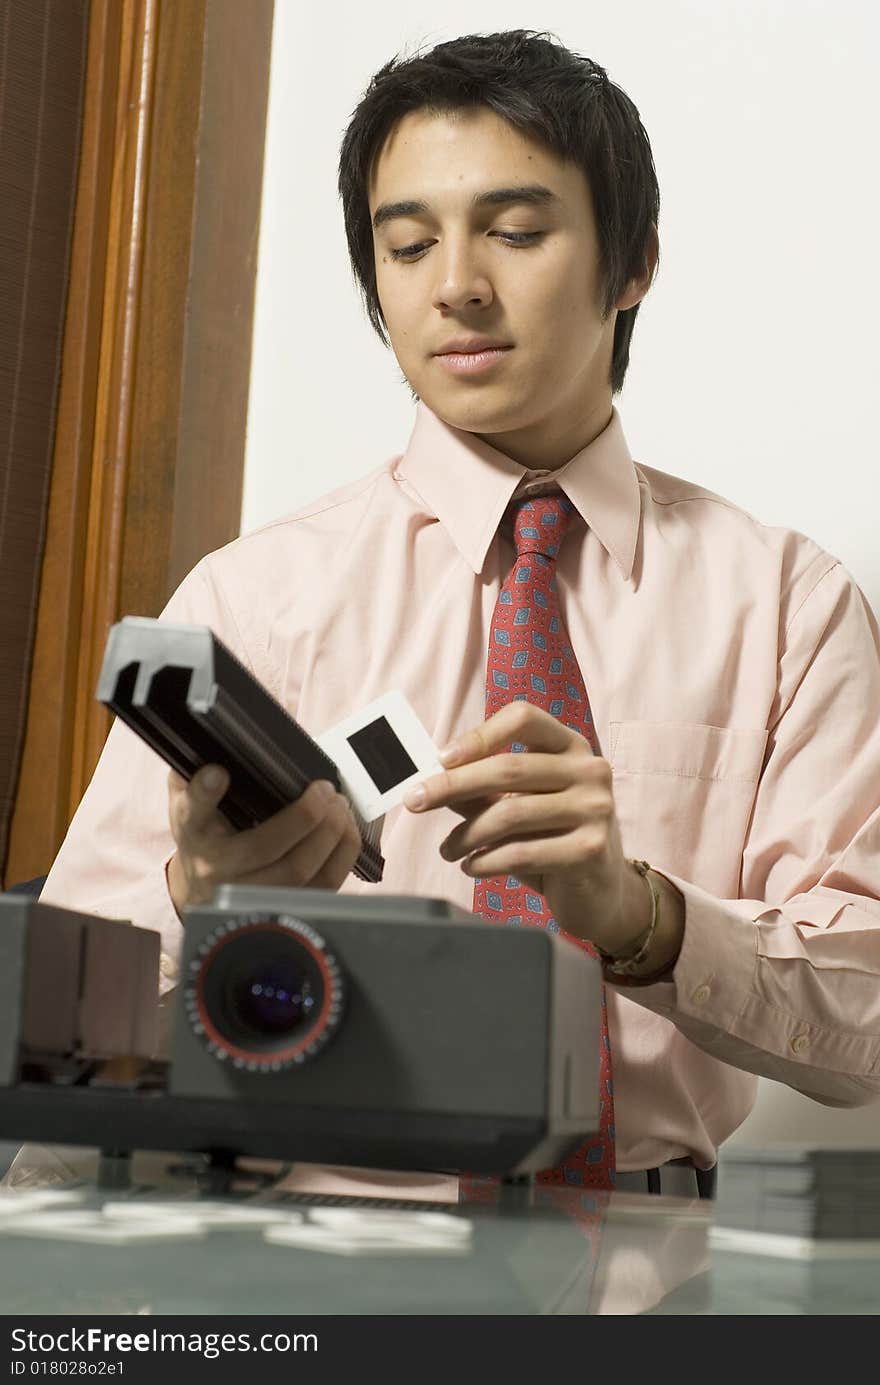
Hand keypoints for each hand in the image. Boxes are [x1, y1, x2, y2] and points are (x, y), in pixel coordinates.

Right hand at [166, 766, 361, 914]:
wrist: (203, 886)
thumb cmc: (206, 832)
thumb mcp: (193, 801)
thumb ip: (199, 775)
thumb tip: (224, 746)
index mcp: (193, 832)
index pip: (192, 811)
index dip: (204, 792)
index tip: (217, 772)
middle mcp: (217, 868)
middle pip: (263, 847)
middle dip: (303, 816)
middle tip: (325, 789)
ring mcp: (249, 893)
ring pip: (298, 871)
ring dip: (328, 834)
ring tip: (340, 805)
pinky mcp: (281, 905)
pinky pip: (322, 886)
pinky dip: (342, 853)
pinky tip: (345, 828)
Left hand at [403, 703, 649, 952]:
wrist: (600, 893)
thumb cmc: (553, 841)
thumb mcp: (520, 806)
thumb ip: (484, 790)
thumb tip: (431, 778)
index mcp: (571, 746)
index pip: (523, 718)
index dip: (479, 735)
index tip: (441, 759)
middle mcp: (590, 770)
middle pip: (509, 767)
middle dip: (452, 785)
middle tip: (415, 801)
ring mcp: (596, 809)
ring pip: (511, 814)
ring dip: (466, 835)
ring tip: (447, 850)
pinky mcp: (590, 850)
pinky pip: (523, 853)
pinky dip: (487, 861)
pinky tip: (471, 867)